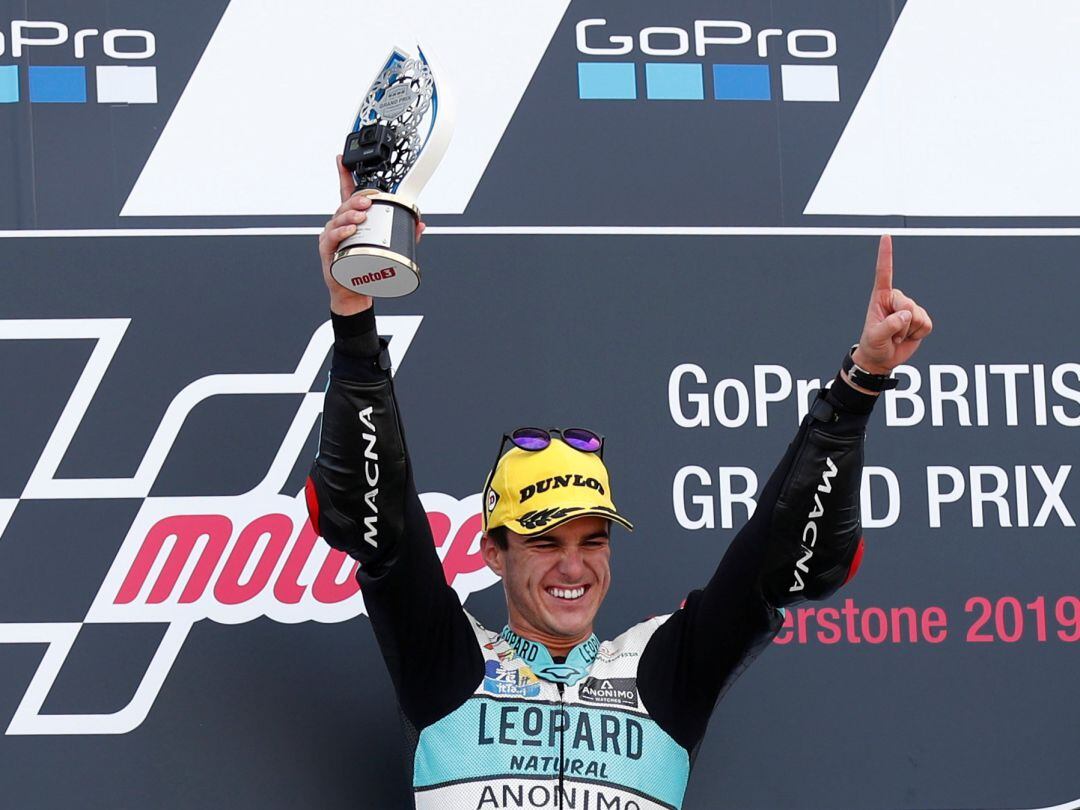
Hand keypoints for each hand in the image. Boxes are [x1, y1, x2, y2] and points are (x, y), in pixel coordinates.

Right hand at [318, 155, 426, 315]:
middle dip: (358, 200)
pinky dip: (341, 232)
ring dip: (350, 215)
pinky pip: (332, 238)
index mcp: (351, 219)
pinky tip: (351, 231)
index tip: (341, 160)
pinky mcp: (328, 250)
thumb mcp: (387, 248)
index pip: (347, 193)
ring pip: (338, 219)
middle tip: (370, 201)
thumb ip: (405, 236)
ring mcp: (332, 236)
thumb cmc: (365, 266)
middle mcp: (339, 225)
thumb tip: (420, 224)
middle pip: (345, 205)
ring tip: (362, 216)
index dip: (344, 175)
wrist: (353, 291)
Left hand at [851, 235, 932, 375]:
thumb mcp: (875, 337)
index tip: (885, 236)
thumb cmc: (873, 344)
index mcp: (880, 297)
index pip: (884, 273)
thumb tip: (906, 315)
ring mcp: (910, 308)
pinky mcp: (921, 318)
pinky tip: (908, 336)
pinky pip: (927, 325)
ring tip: (897, 335)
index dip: (886, 255)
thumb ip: (889, 326)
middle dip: (901, 324)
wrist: (882, 358)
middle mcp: (896, 299)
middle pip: (908, 306)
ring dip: (909, 331)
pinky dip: (918, 334)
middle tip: (891, 333)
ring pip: (918, 316)